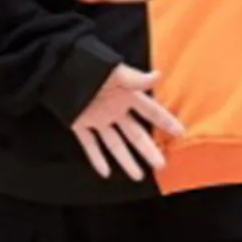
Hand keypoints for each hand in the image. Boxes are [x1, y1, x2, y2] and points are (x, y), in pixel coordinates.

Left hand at [71, 64, 184, 180]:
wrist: (62, 68)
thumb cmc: (92, 66)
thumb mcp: (116, 72)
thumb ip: (136, 79)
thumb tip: (159, 75)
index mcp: (127, 94)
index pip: (150, 110)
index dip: (165, 121)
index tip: (180, 132)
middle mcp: (115, 109)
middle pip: (135, 133)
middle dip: (148, 149)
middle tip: (161, 165)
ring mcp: (98, 118)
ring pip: (115, 143)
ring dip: (126, 159)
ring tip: (138, 176)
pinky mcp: (80, 124)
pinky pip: (90, 144)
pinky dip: (96, 158)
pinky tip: (105, 172)